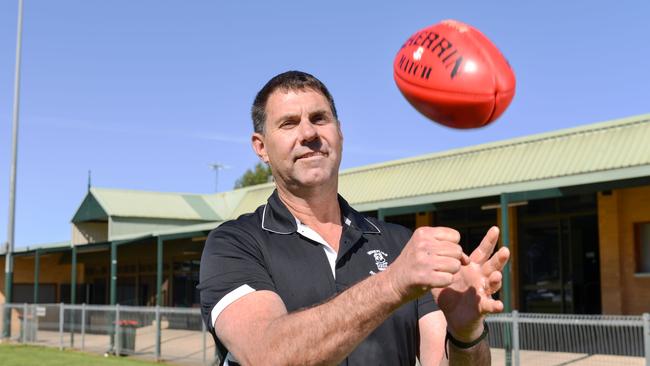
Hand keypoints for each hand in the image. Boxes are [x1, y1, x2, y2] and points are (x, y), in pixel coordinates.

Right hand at [386, 227, 469, 301]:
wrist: (394, 281)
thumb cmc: (414, 263)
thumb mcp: (425, 246)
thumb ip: (447, 247)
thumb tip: (467, 260)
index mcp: (423, 233)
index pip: (455, 236)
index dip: (452, 247)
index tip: (439, 253)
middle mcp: (422, 244)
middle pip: (457, 251)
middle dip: (452, 260)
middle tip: (436, 265)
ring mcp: (423, 260)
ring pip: (455, 265)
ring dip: (449, 272)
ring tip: (435, 271)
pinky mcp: (424, 277)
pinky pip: (449, 278)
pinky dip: (444, 282)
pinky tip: (433, 280)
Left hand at [432, 226, 509, 341]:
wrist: (453, 315)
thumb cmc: (450, 292)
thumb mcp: (443, 274)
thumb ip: (438, 262)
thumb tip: (427, 247)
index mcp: (473, 267)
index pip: (483, 251)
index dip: (489, 240)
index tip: (495, 229)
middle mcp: (482, 277)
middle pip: (493, 264)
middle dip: (499, 257)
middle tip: (505, 249)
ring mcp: (483, 291)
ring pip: (494, 283)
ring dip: (497, 279)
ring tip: (496, 275)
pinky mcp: (482, 306)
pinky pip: (489, 306)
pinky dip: (495, 305)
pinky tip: (498, 305)